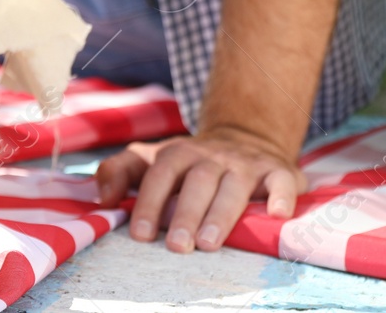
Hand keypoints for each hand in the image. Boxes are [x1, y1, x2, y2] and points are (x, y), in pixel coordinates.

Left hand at [95, 126, 306, 251]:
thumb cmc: (190, 163)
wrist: (245, 138)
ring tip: (209, 243)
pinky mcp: (277, 171)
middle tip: (177, 246)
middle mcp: (213, 155)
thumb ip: (121, 171)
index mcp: (179, 152)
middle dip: (186, 214)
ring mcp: (246, 163)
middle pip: (198, 181)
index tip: (142, 234)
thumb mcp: (152, 159)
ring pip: (234, 185)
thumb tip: (104, 197)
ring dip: (221, 214)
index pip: (161, 173)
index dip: (151, 202)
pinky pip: (281, 180)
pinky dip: (280, 197)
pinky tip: (275, 215)